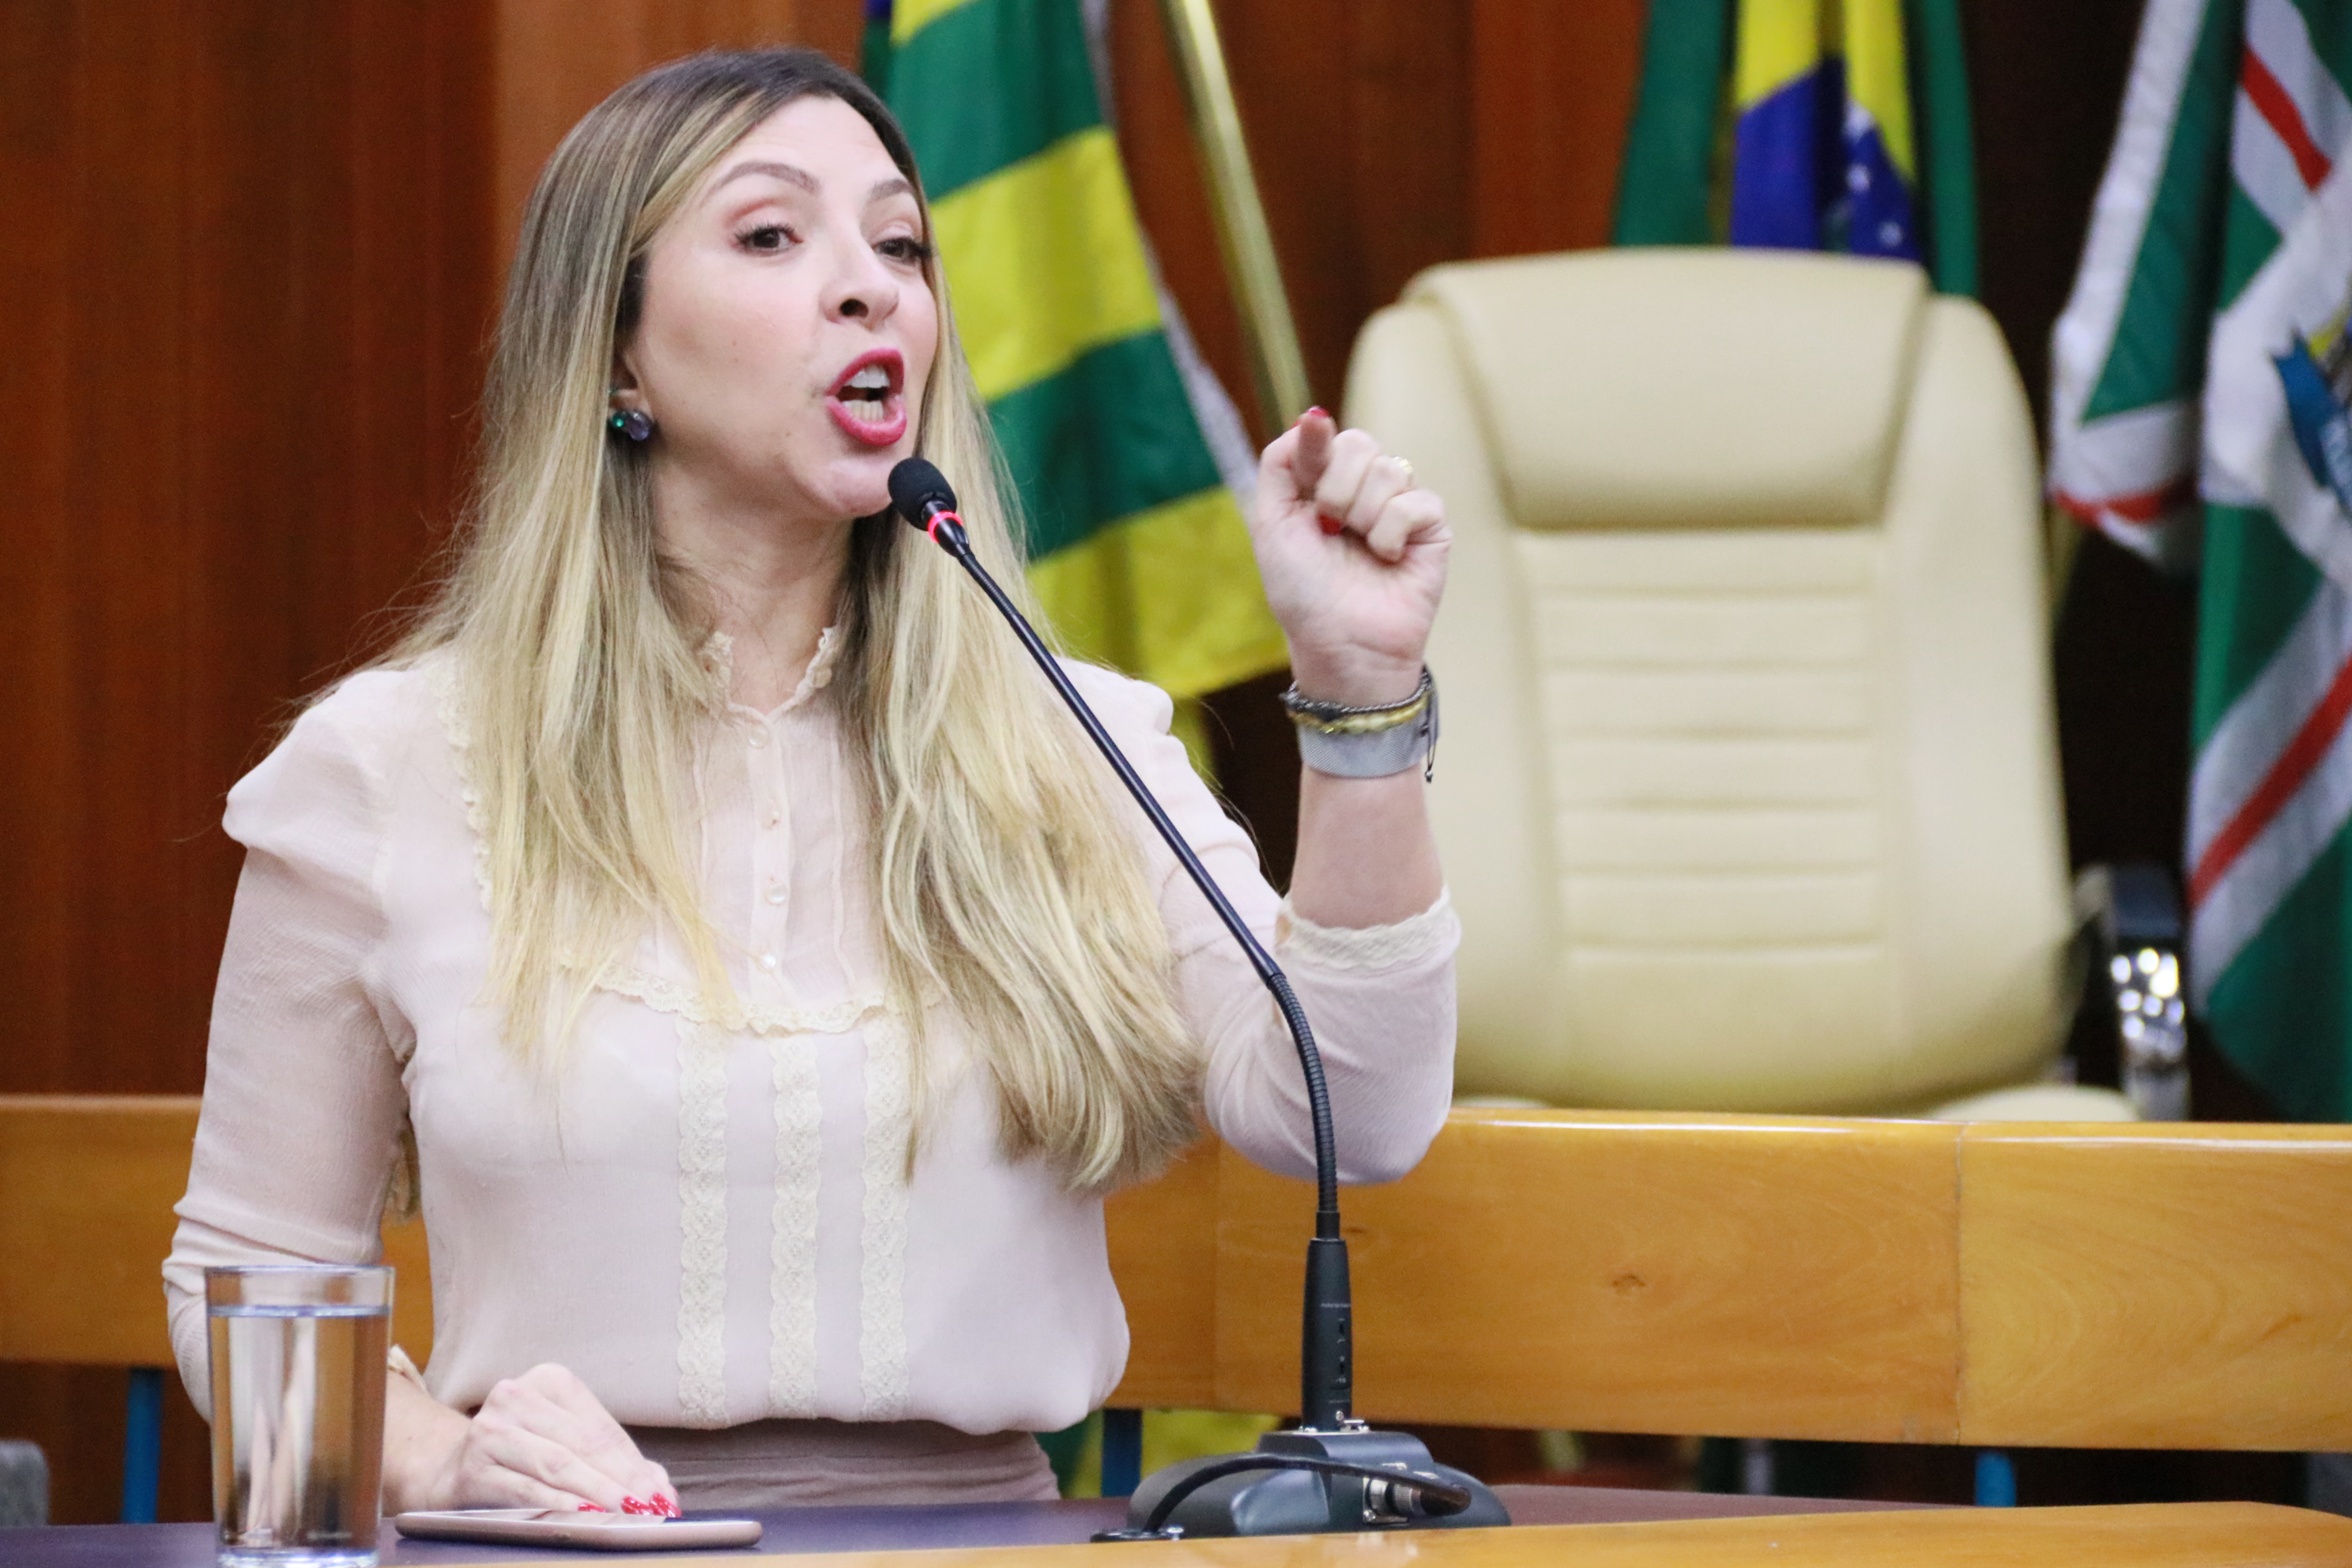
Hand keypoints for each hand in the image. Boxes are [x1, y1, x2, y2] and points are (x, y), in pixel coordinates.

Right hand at [385, 1362, 675, 1515]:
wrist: (450, 1472)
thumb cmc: (523, 1457)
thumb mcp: (567, 1446)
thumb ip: (616, 1463)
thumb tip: (664, 1490)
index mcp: (549, 1380)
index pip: (601, 1428)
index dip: (634, 1464)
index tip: (661, 1496)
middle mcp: (517, 1395)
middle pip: (583, 1444)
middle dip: (622, 1481)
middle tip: (650, 1510)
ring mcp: (490, 1429)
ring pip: (557, 1464)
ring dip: (597, 1493)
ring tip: (626, 1515)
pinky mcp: (473, 1465)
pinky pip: (525, 1489)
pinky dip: (559, 1505)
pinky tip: (584, 1517)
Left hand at [1247, 409, 1448, 705]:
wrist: (1341, 643)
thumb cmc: (1304, 593)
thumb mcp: (1272, 525)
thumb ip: (1281, 466)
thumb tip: (1312, 415)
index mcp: (1322, 485)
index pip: (1324, 437)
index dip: (1317, 442)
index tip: (1311, 452)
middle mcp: (1362, 490)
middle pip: (1358, 442)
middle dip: (1336, 488)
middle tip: (1331, 529)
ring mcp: (1398, 506)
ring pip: (1388, 469)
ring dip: (1363, 515)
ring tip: (1360, 550)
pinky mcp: (1431, 527)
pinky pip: (1416, 501)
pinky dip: (1391, 532)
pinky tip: (1387, 558)